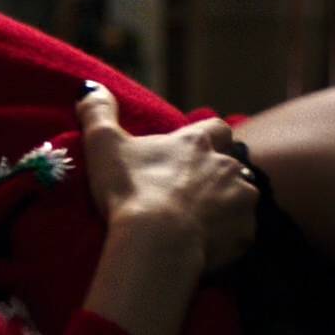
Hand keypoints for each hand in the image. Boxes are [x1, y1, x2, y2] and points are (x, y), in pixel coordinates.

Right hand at [76, 82, 258, 272]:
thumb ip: (97, 112)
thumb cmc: (130, 190)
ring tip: (196, 224)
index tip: (190, 152)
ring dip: (225, 207)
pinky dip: (227, 238)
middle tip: (185, 195)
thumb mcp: (103, 145)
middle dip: (214, 178)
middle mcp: (227, 166)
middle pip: (230, 166)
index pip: (218, 128)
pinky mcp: (245, 235)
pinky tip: (204, 247)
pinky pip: (241, 234)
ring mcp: (241, 201)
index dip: (208, 138)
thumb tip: (89, 87)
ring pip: (241, 198)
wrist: (156, 244)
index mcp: (197, 143)